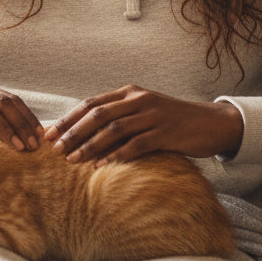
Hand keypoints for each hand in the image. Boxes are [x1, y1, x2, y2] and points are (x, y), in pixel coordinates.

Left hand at [44, 85, 242, 164]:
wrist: (212, 123)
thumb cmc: (171, 121)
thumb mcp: (142, 112)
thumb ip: (118, 118)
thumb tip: (82, 135)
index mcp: (129, 93)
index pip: (90, 104)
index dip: (68, 118)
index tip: (49, 134)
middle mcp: (139, 100)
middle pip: (98, 114)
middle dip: (73, 132)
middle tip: (56, 149)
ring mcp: (153, 115)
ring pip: (114, 129)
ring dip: (91, 145)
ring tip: (73, 160)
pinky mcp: (166, 133)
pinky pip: (136, 144)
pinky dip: (117, 155)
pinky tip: (102, 166)